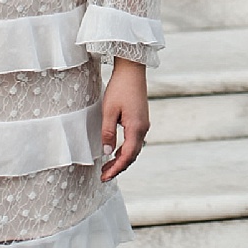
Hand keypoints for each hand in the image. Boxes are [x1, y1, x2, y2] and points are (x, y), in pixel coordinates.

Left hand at [99, 58, 149, 173]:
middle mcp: (143, 129)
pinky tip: (115, 152)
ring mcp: (143, 125)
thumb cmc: (120, 87)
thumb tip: (107, 152)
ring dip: (121, 160)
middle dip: (118, 167)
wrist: (132, 71)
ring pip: (133, 150)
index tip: (104, 177)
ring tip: (107, 166)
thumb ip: (107, 132)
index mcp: (136, 128)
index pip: (127, 156)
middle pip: (132, 156)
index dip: (116, 169)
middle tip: (104, 176)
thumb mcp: (108, 110)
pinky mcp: (141, 121)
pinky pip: (134, 142)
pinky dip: (125, 151)